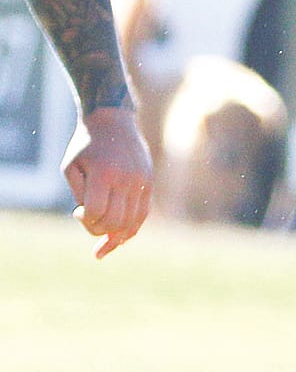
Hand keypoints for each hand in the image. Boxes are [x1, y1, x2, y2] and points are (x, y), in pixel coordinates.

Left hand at [61, 107, 151, 257]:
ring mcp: (141, 183)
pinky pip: (142, 215)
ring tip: (103, 247)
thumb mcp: (71, 166)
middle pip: (115, 221)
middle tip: (87, 222)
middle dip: (98, 230)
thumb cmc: (86, 146)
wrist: (114, 123)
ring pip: (132, 223)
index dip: (84, 220)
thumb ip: (80, 194)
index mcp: (104, 173)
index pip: (96, 211)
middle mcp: (126, 180)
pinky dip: (131, 230)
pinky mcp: (149, 185)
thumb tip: (91, 219)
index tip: (77, 213)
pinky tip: (119, 239)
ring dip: (116, 238)